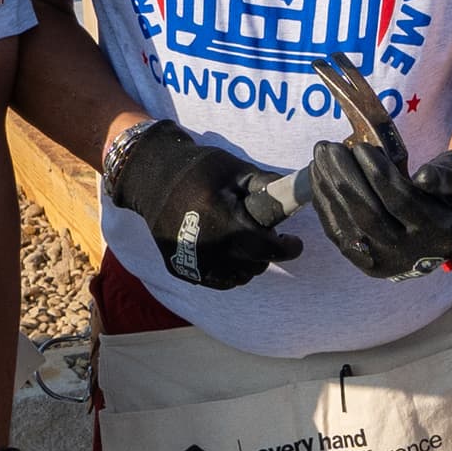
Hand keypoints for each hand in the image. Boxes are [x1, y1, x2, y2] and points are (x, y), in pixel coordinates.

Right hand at [104, 118, 300, 288]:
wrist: (152, 178)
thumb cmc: (200, 170)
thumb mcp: (236, 170)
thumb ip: (267, 185)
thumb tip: (298, 195)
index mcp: (222, 220)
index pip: (266, 248)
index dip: (287, 248)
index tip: (294, 243)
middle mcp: (206, 246)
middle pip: (254, 265)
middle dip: (268, 252)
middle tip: (266, 235)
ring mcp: (191, 261)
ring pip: (238, 278)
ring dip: (250, 264)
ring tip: (245, 241)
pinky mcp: (181, 269)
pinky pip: (218, 281)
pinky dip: (229, 271)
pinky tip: (229, 251)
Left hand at [304, 139, 451, 278]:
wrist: (448, 233)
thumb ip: (447, 175)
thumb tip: (422, 177)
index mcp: (439, 232)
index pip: (401, 202)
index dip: (378, 175)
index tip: (361, 148)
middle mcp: (410, 253)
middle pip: (370, 215)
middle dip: (345, 179)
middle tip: (330, 148)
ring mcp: (385, 262)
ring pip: (350, 225)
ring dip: (329, 188)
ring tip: (320, 156)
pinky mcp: (365, 262)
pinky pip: (339, 233)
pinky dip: (324, 204)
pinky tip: (318, 178)